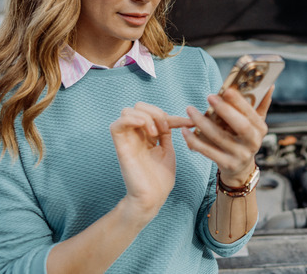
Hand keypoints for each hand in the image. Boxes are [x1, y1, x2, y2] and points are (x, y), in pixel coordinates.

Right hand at [110, 102, 193, 219]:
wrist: (152, 199)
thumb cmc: (160, 180)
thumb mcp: (167, 151)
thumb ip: (166, 135)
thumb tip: (174, 119)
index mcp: (147, 137)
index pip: (156, 115)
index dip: (174, 117)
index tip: (190, 123)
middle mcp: (136, 136)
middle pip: (138, 106)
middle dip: (156, 112)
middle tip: (165, 129)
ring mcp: (127, 140)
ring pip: (127, 111)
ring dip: (146, 116)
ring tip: (155, 133)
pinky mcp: (121, 148)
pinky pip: (116, 125)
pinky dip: (132, 120)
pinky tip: (147, 130)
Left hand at [182, 86, 272, 186]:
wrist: (240, 169)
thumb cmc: (244, 139)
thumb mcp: (255, 124)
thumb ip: (261, 104)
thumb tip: (269, 85)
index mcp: (260, 129)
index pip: (251, 114)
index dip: (239, 102)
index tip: (226, 90)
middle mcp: (253, 143)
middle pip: (240, 126)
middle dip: (224, 110)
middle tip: (209, 96)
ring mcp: (240, 155)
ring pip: (219, 137)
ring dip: (203, 122)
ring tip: (190, 109)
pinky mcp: (226, 164)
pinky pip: (207, 151)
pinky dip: (194, 141)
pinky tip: (185, 130)